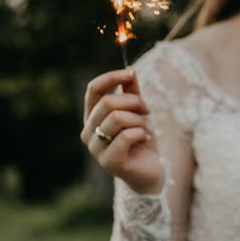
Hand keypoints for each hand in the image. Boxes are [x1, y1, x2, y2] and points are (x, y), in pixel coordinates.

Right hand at [81, 68, 161, 193]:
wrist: (151, 170)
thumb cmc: (141, 140)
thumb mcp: (138, 112)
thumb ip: (131, 92)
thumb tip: (129, 69)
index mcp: (91, 118)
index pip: (93, 90)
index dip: (111, 77)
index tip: (130, 73)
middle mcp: (88, 133)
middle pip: (107, 102)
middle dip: (133, 102)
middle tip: (147, 110)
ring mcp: (96, 149)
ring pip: (117, 118)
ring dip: (138, 119)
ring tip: (144, 128)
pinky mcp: (109, 162)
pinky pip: (126, 136)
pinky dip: (141, 133)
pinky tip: (144, 139)